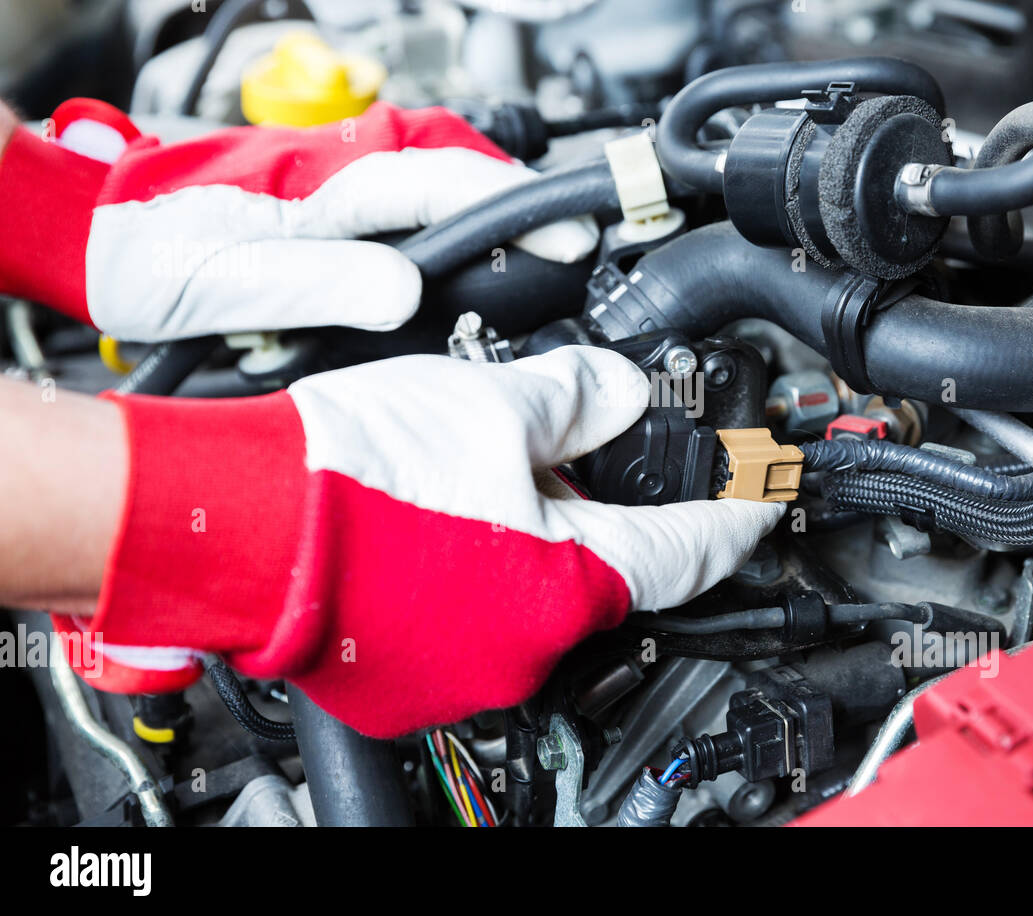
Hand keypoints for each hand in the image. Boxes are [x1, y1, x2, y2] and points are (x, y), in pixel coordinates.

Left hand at [0, 99, 595, 341]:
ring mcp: (334, 172)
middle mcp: (341, 165)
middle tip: (558, 244)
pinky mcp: (323, 190)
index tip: (571, 235)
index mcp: (331, 183)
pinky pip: (404, 188)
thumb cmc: (151, 252)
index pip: (452, 181)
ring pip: (433, 171)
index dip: (522, 210)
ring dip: (480, 203)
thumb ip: (325, 284)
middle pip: (456, 162)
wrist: (94, 230)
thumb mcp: (233, 283)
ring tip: (517, 251)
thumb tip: (408, 292)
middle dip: (514, 198)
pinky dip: (441, 211)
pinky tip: (446, 253)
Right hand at [52, 346, 783, 735]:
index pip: (691, 553)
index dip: (736, 519)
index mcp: (568, 585)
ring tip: (484, 478)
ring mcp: (466, 672)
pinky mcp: (411, 677)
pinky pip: (474, 621)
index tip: (760, 503)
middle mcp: (527, 648)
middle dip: (605, 513)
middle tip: (578, 456)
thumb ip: (577, 399)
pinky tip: (441, 523)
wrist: (234, 516)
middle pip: (606, 573)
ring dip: (531, 540)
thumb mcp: (492, 402)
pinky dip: (477, 573)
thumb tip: (614, 393)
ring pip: (535, 597)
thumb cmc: (347, 470)